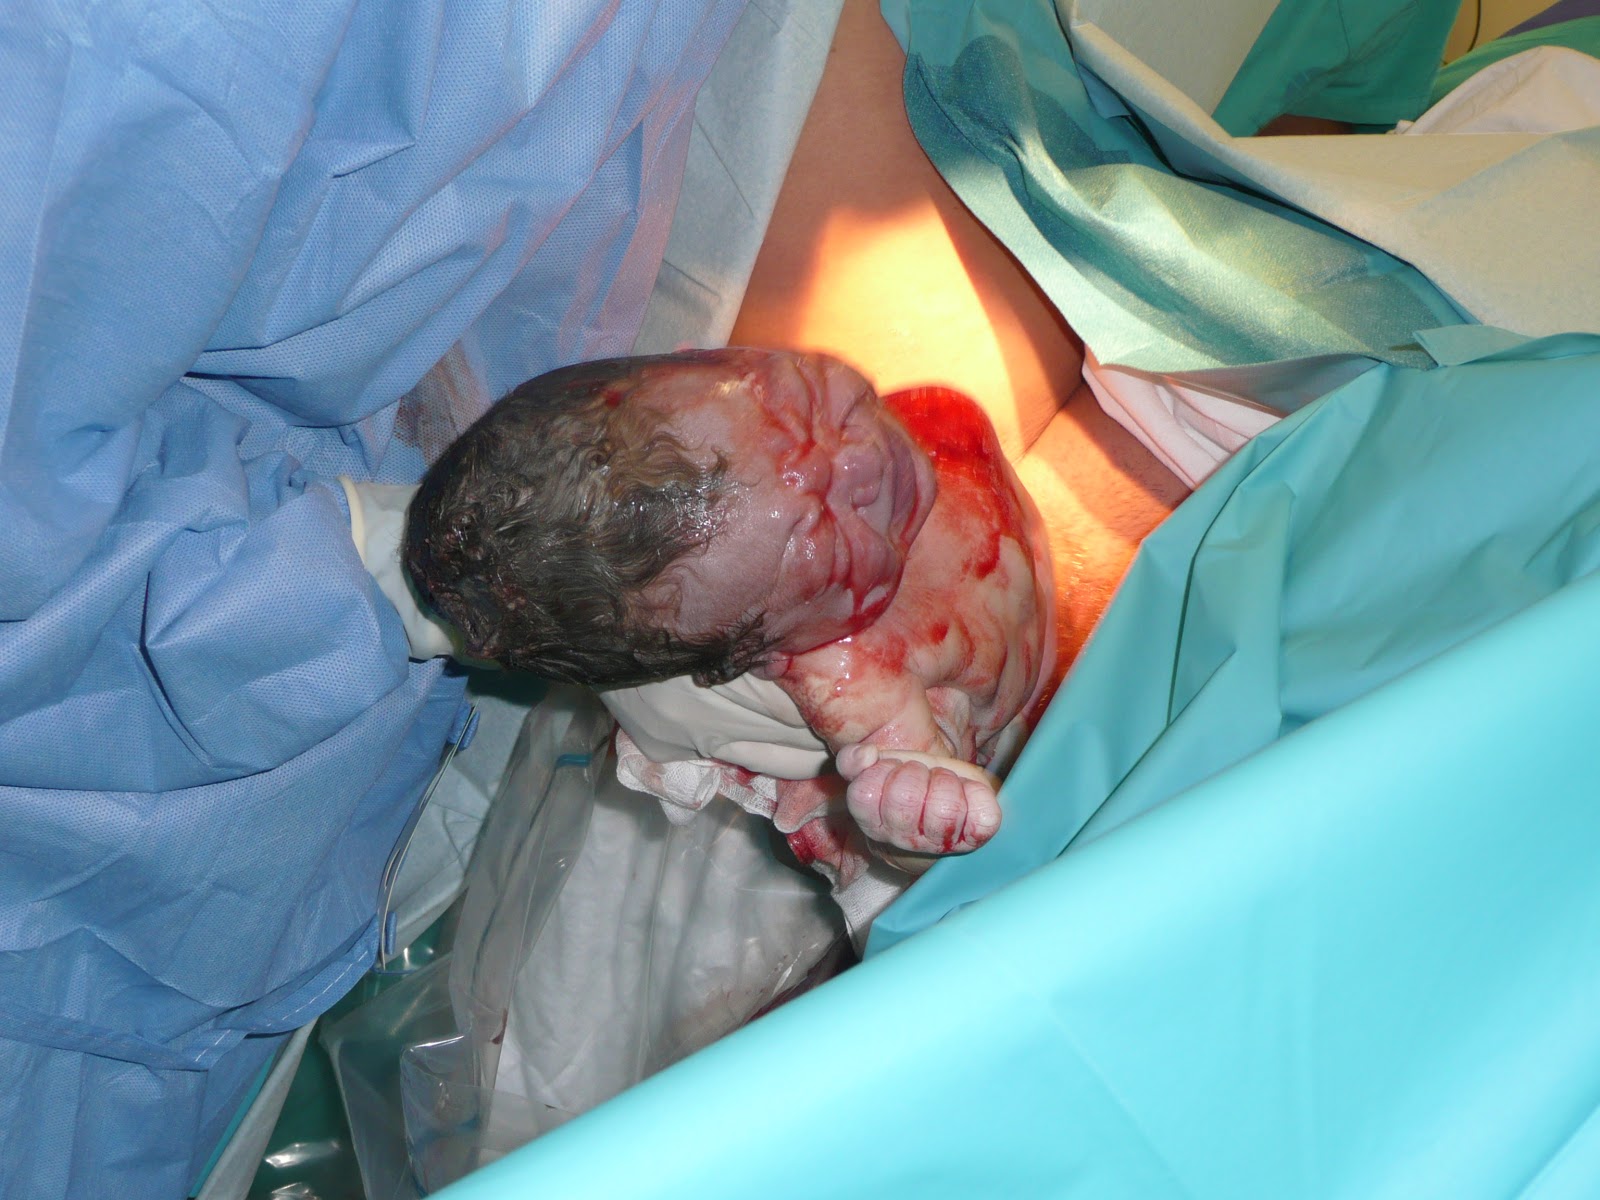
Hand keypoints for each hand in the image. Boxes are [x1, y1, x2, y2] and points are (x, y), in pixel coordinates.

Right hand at [834, 745, 1000, 854]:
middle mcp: (904, 839)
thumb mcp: (878, 769)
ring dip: (945, 782)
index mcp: (874, 822)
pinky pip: (982, 818)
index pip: (865, 794)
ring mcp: (941, 843)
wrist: (945, 805)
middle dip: (915, 774)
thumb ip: (853, 762)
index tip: (894, 770)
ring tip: (942, 784)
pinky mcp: (974, 838)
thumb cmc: (907, 784)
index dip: (882, 772)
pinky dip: (979, 796)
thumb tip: (865, 756)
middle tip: (921, 776)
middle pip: (904, 798)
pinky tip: (968, 792)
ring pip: (945, 809)